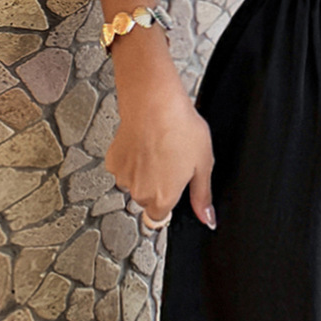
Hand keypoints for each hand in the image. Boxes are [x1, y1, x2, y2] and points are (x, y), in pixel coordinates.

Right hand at [105, 33, 216, 228]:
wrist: (153, 103)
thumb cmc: (180, 129)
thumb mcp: (203, 164)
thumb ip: (202, 196)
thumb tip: (207, 218)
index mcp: (163, 199)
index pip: (160, 216)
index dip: (168, 201)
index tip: (173, 186)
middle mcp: (140, 193)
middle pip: (146, 200)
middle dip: (156, 186)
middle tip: (168, 162)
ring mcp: (124, 177)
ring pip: (133, 184)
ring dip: (142, 174)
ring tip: (156, 150)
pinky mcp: (113, 161)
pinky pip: (123, 168)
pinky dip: (131, 160)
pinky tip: (142, 145)